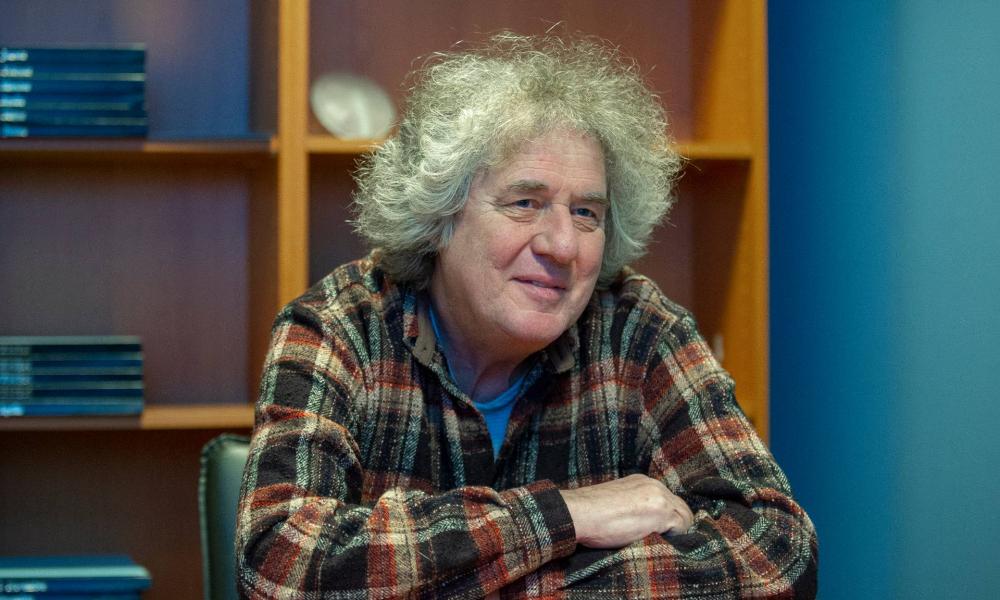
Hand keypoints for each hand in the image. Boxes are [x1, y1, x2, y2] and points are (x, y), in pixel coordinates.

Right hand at [559, 474, 693, 547]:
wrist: (579, 513)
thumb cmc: (590, 513)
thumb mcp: (615, 501)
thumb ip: (633, 504)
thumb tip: (643, 521)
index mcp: (641, 482)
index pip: (667, 499)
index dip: (667, 517)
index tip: (660, 531)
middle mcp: (653, 485)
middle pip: (680, 506)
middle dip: (675, 524)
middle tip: (664, 540)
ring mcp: (659, 497)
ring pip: (684, 516)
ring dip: (676, 531)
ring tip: (660, 542)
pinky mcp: (660, 512)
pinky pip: (682, 526)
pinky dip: (675, 537)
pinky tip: (659, 542)